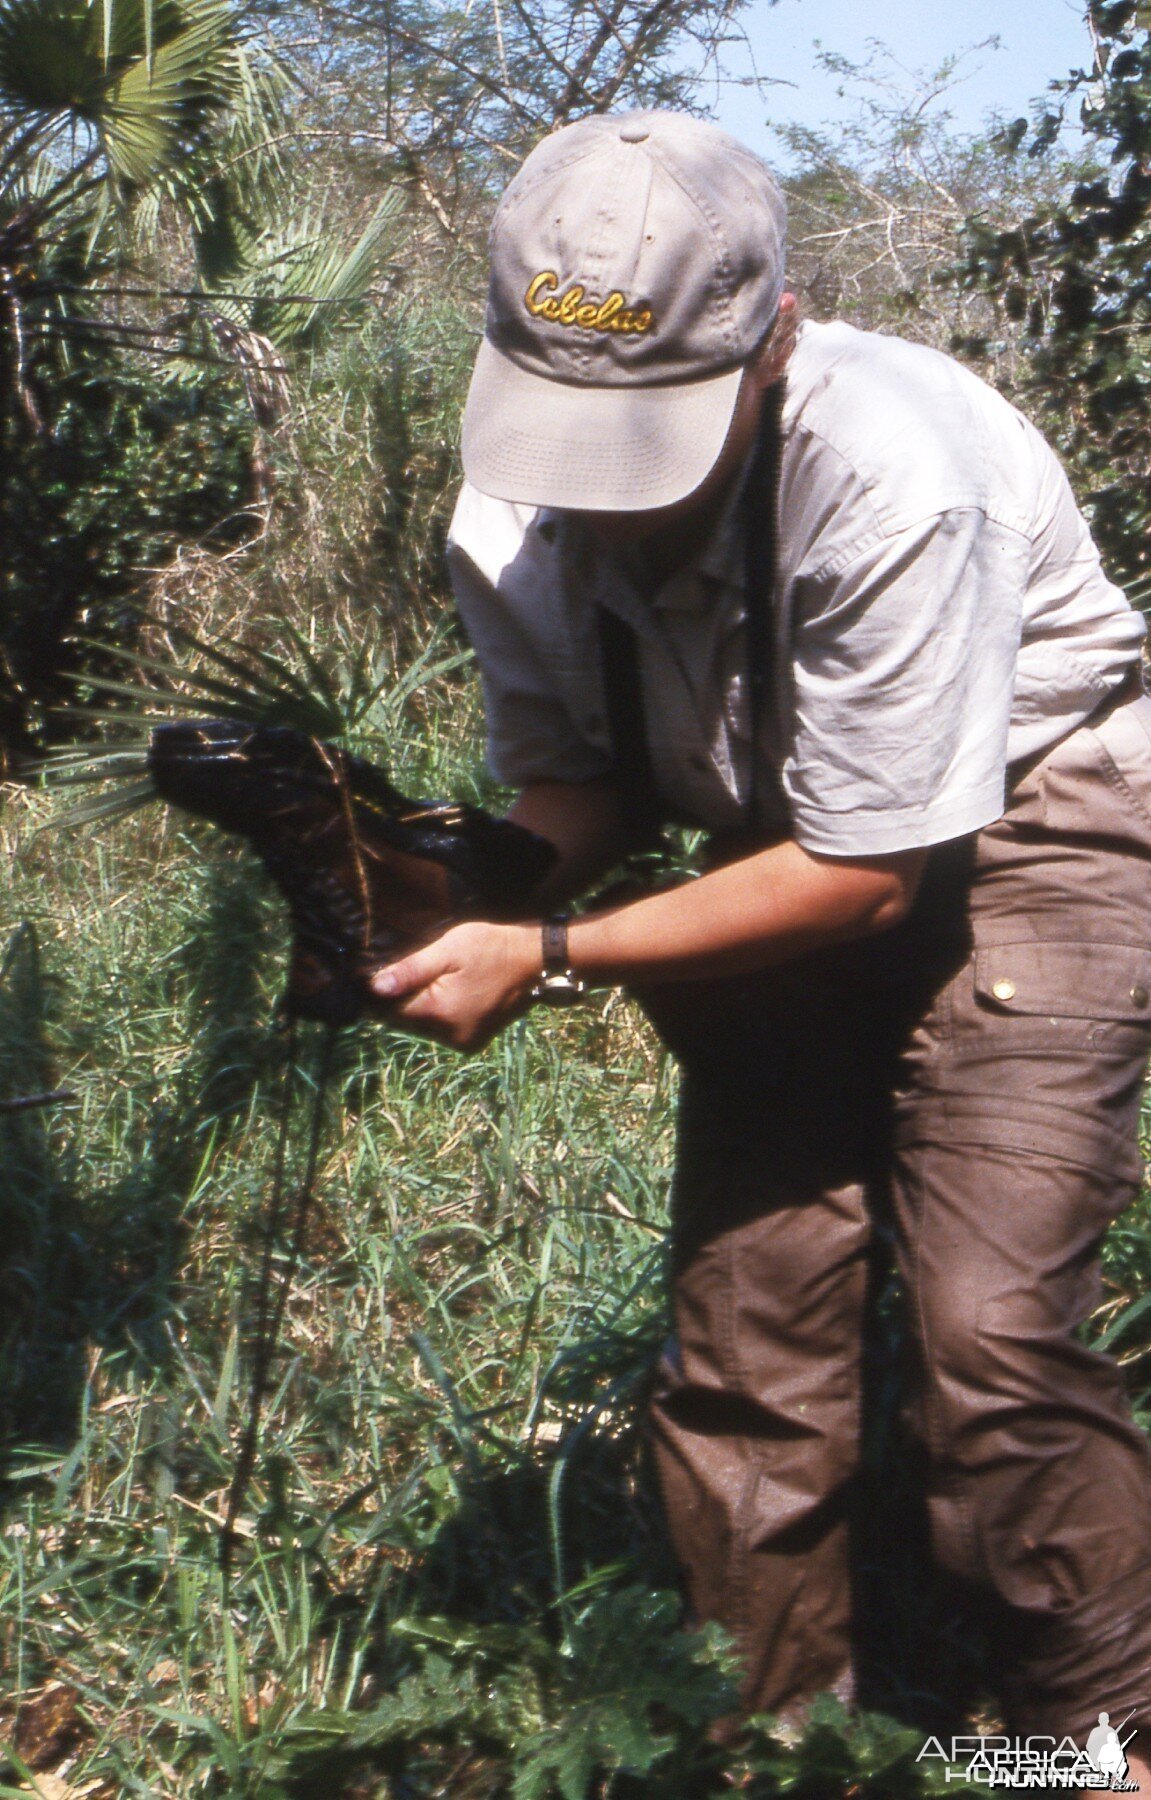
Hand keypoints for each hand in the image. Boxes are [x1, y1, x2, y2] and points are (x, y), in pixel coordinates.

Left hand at [368, 920, 539, 1051]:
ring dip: (417, 1007)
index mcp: (440, 1013)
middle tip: (402, 971)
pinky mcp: (472, 1041)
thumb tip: (375, 987)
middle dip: (398, 999)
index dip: (379, 992)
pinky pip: (440, 1030)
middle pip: (405, 1021)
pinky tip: (446, 991)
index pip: (390, 1010)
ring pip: (422, 1027)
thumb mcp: (449, 949)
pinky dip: (436, 1014)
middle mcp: (449, 1035)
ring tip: (428, 979)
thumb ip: (411, 970)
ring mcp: (462, 1042)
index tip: (373, 972)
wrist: (536, 962)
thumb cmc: (492, 948)